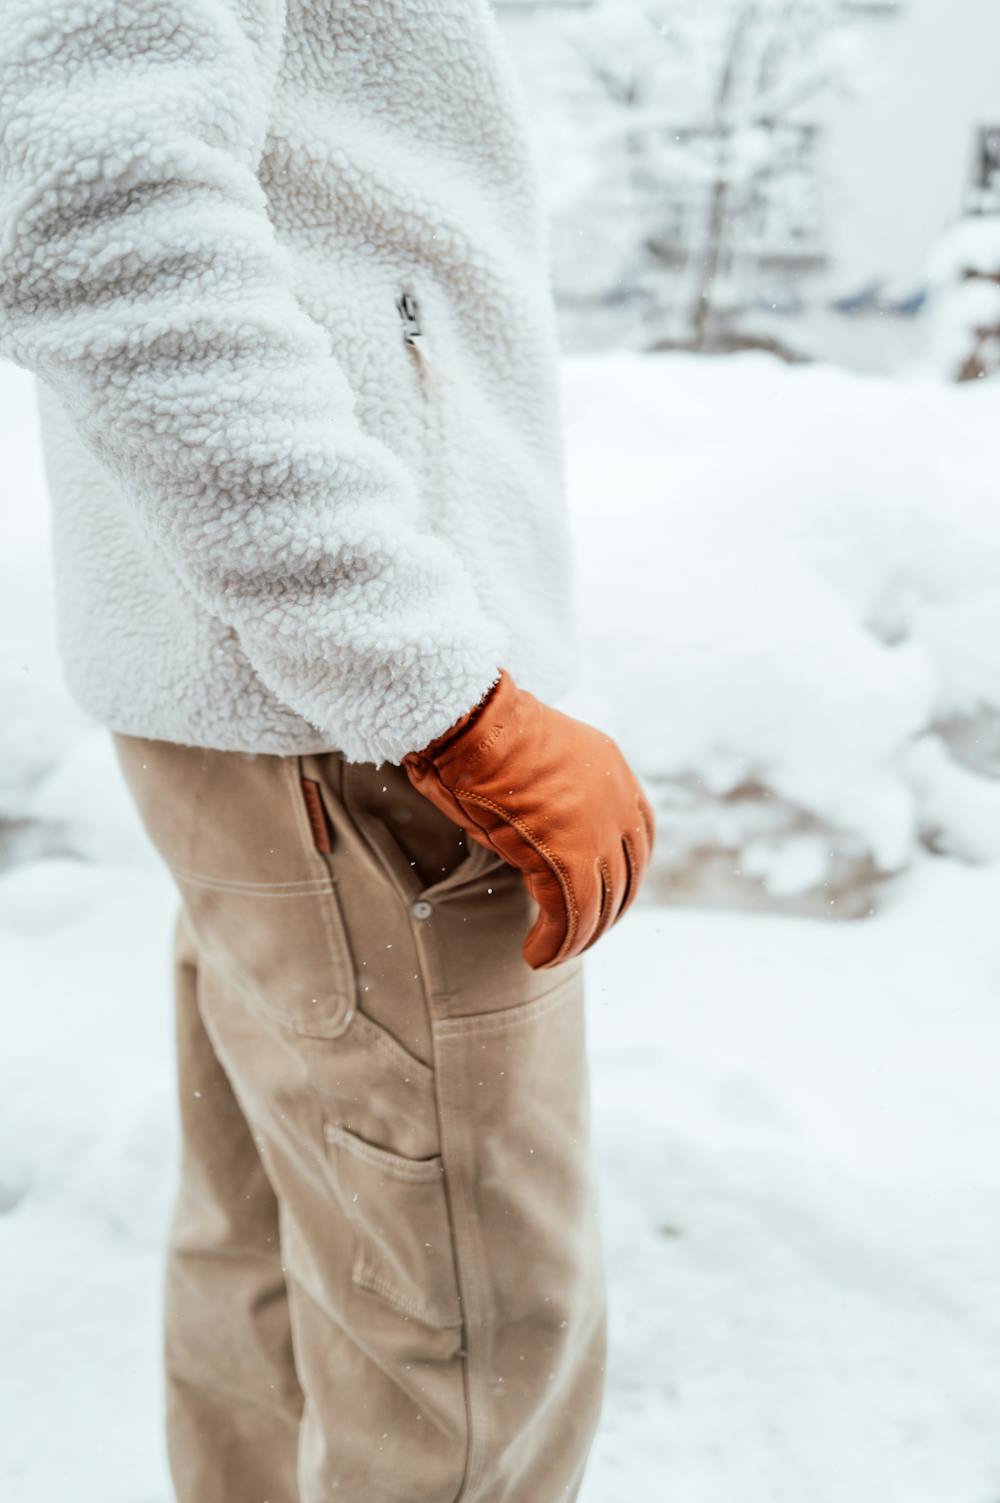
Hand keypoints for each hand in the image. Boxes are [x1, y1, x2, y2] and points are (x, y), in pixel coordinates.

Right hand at [403, 672, 654, 968]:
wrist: (469, 720)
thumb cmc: (481, 736)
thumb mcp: (537, 766)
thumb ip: (555, 805)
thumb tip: (538, 847)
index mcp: (614, 773)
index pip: (639, 841)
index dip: (623, 878)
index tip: (603, 900)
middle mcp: (617, 804)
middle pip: (625, 878)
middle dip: (604, 914)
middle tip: (575, 936)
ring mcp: (598, 831)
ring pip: (600, 905)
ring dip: (577, 938)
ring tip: (549, 953)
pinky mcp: (569, 858)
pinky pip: (570, 916)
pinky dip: (555, 943)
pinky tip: (536, 955)